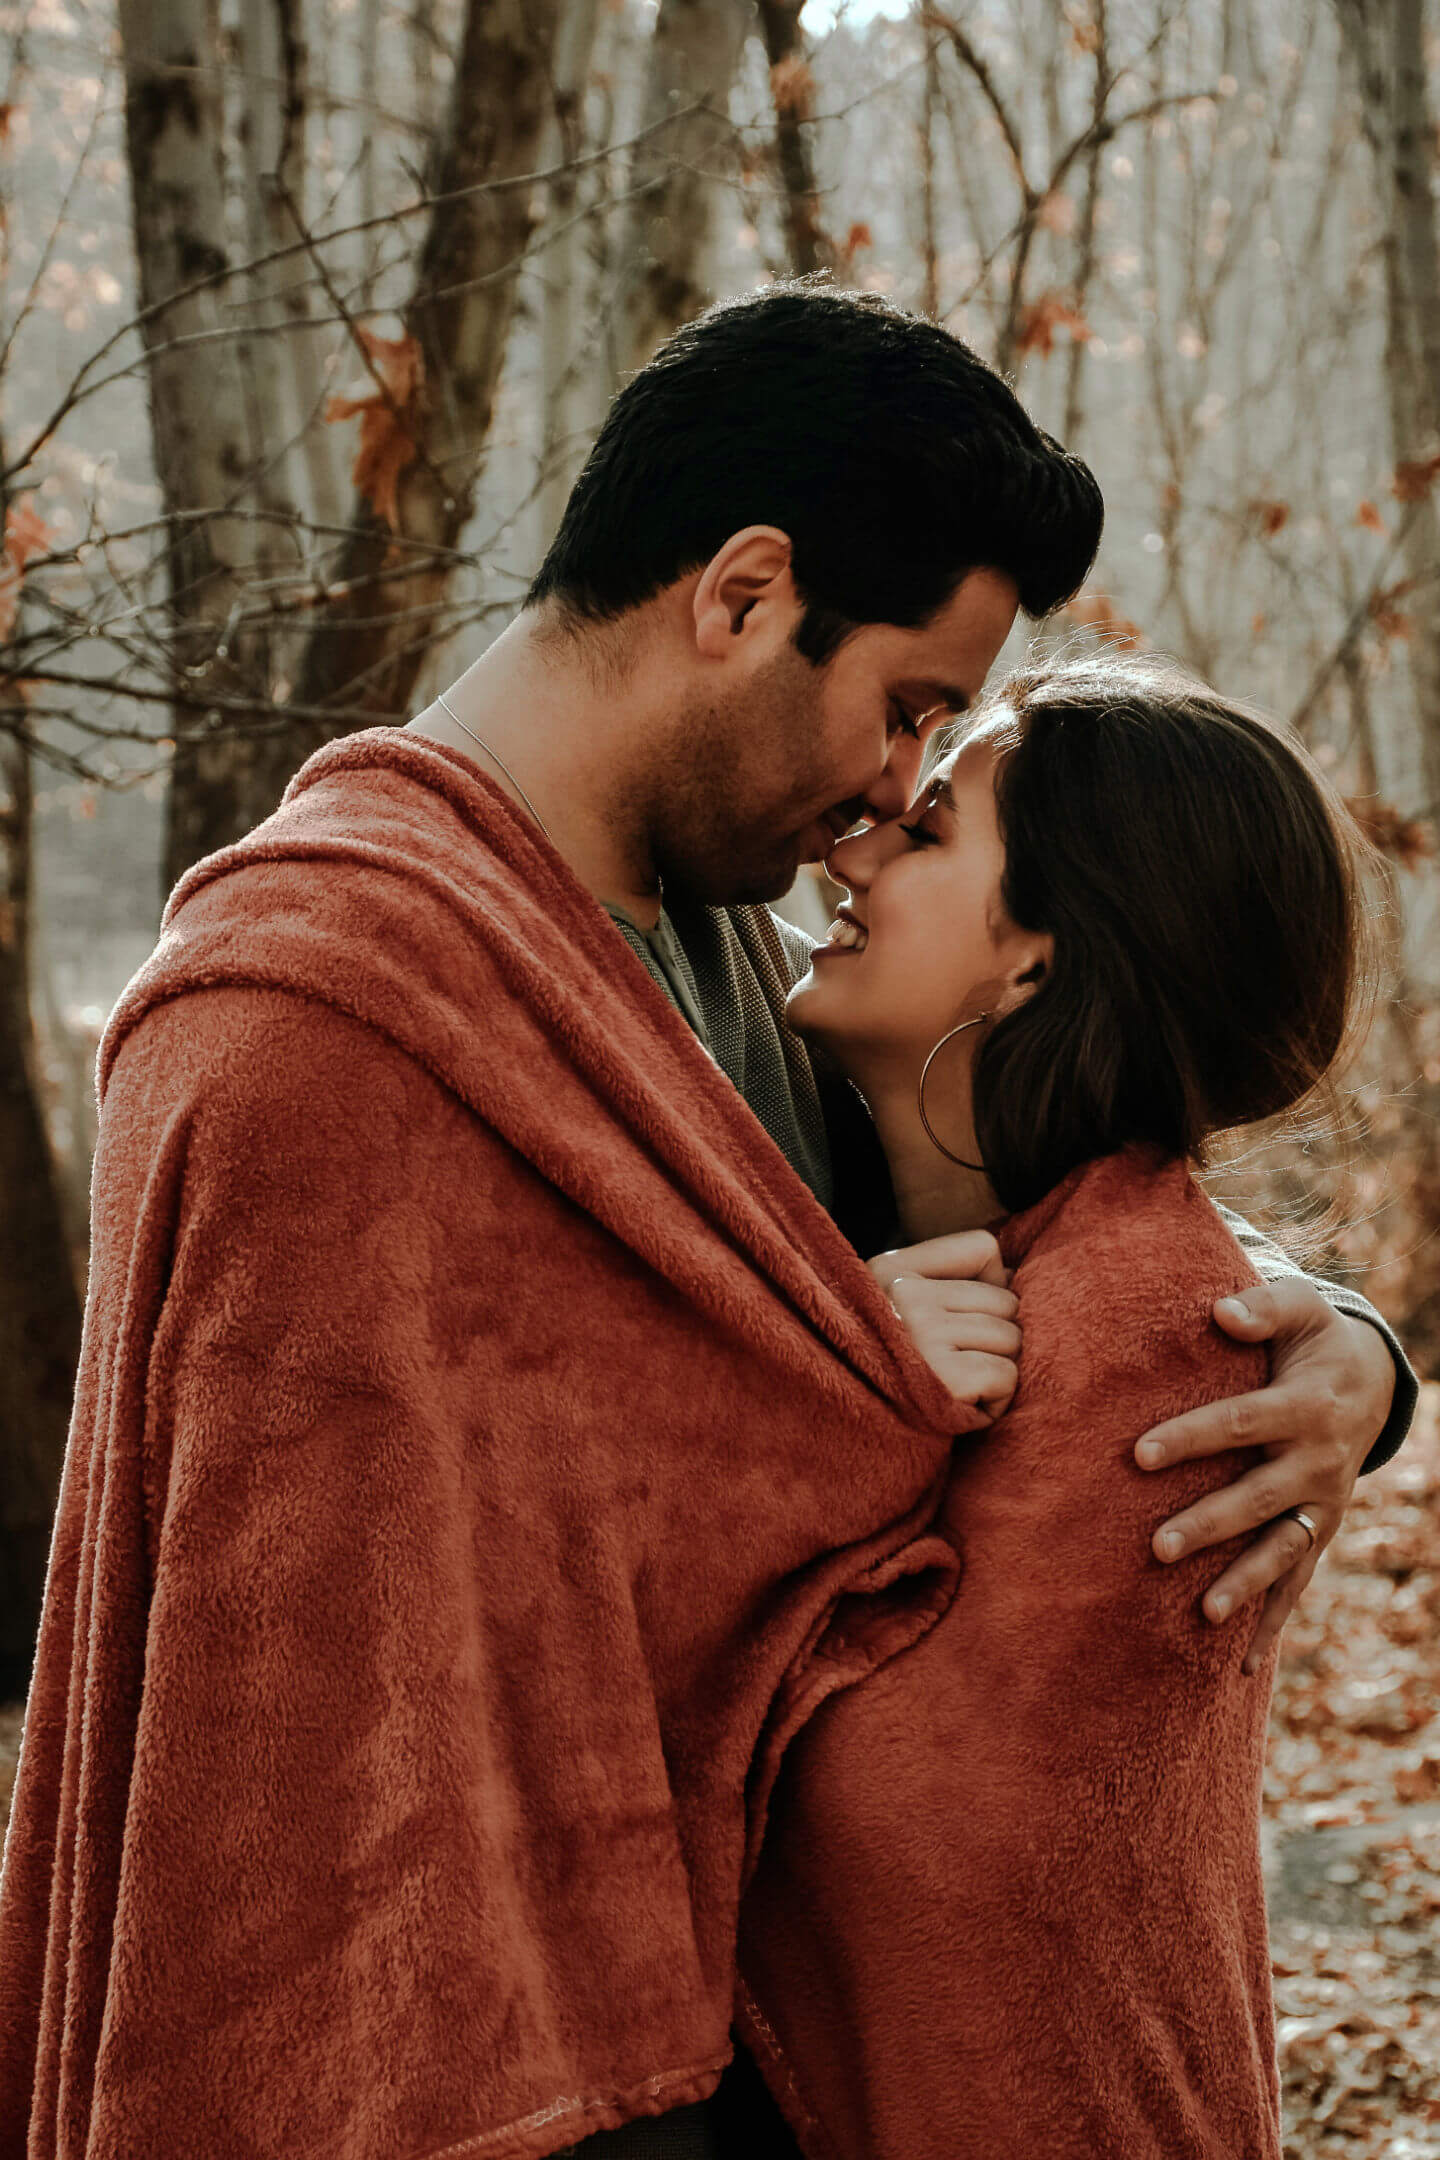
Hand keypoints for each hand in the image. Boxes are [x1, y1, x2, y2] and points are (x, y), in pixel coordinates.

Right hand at [869, 1231, 1020, 1414]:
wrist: (853, 1427)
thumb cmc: (889, 1368)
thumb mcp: (899, 1304)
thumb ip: (950, 1280)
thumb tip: (1013, 1279)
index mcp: (891, 1270)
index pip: (982, 1247)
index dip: (989, 1284)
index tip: (961, 1317)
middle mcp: (907, 1295)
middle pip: (1007, 1301)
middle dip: (995, 1337)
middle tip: (955, 1364)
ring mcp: (926, 1335)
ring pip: (1012, 1339)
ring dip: (996, 1370)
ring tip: (955, 1385)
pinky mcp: (948, 1378)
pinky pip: (1008, 1377)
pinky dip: (997, 1400)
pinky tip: (962, 1406)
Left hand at [1134, 1281, 1395, 1672]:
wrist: (1368, 1379)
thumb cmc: (1311, 1337)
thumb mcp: (1299, 1308)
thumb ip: (1261, 1306)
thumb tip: (1220, 1312)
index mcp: (1305, 1406)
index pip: (1240, 1423)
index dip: (1191, 1438)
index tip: (1138, 1454)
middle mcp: (1318, 1462)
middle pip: (1258, 1498)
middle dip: (1209, 1524)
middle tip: (1155, 1546)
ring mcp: (1323, 1504)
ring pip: (1282, 1550)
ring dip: (1244, 1583)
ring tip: (1204, 1614)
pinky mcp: (1319, 1532)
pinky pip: (1298, 1583)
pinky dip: (1272, 1625)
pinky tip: (1240, 1668)